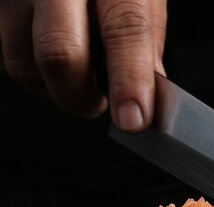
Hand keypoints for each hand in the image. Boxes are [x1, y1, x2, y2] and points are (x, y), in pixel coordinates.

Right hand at [0, 0, 166, 130]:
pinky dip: (34, 71)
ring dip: (54, 89)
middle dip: (81, 98)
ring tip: (77, 76)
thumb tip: (148, 96)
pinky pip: (6, 53)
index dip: (130, 80)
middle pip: (60, 53)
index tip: (133, 119)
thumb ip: (144, 42)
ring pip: (23, 63)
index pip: (124, 29)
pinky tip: (52, 56)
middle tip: (99, 105)